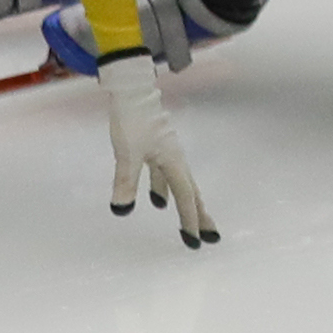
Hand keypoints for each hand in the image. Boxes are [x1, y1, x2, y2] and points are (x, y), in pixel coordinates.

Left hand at [100, 53, 218, 246]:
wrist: (132, 91)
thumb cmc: (132, 119)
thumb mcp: (127, 153)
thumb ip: (126, 182)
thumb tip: (121, 210)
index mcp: (174, 162)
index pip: (186, 197)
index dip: (190, 220)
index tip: (194, 240)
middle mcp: (176, 160)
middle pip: (192, 194)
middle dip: (200, 216)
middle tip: (211, 238)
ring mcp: (167, 154)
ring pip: (180, 186)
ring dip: (185, 205)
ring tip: (190, 223)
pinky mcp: (157, 149)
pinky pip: (165, 177)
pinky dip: (164, 190)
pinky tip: (157, 201)